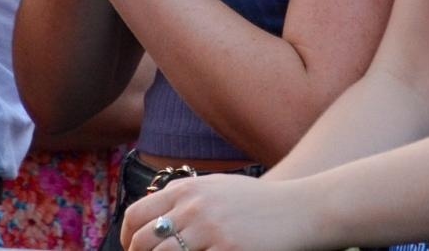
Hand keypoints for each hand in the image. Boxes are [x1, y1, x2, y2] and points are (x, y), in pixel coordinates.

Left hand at [121, 173, 311, 250]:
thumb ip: (186, 197)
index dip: (127, 239)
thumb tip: (152, 215)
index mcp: (188, 189)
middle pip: (144, 242)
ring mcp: (211, 231)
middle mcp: (194, 208)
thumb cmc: (259, 202)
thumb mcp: (218, 187)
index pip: (137, 215)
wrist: (301, 209)